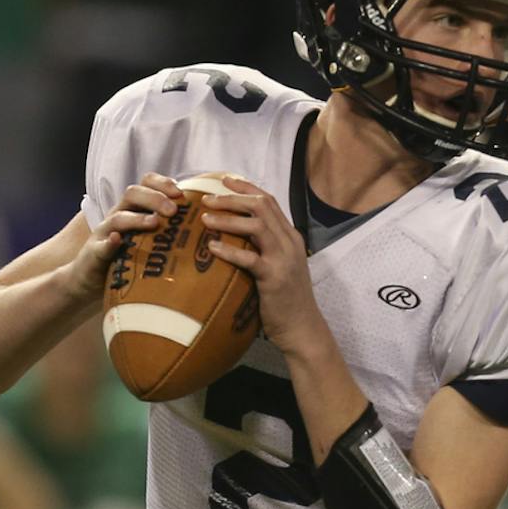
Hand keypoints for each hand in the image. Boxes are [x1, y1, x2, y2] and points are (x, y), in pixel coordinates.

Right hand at [66, 174, 184, 302]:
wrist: (89, 281)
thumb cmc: (126, 259)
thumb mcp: (147, 241)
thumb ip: (168, 231)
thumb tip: (204, 228)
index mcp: (133, 209)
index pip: (145, 184)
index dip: (162, 183)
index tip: (181, 193)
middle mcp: (117, 215)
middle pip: (132, 193)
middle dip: (154, 198)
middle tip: (173, 211)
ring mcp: (104, 233)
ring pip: (118, 217)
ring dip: (137, 218)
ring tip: (154, 223)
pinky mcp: (94, 253)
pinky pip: (101, 245)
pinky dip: (110, 242)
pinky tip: (118, 241)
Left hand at [201, 177, 327, 358]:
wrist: (302, 328)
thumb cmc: (285, 300)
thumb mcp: (279, 266)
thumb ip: (264, 248)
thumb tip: (235, 236)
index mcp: (290, 236)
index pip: (268, 201)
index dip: (246, 188)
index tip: (224, 180)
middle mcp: (289, 242)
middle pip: (261, 207)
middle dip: (232, 198)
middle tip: (207, 198)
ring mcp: (283, 259)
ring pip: (257, 226)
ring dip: (228, 219)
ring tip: (205, 218)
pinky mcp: (274, 277)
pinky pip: (249, 258)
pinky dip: (230, 250)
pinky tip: (212, 247)